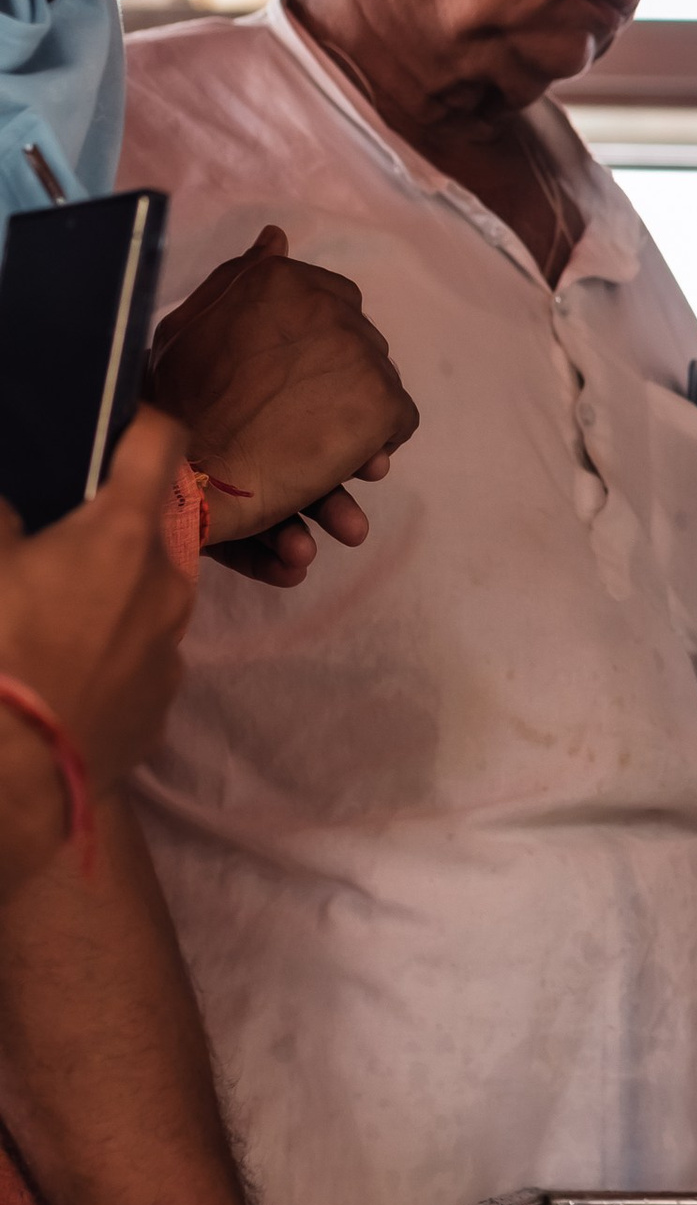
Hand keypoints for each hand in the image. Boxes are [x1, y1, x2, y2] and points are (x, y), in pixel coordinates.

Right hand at [0, 413, 194, 876]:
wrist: (16, 784)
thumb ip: (1, 516)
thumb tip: (16, 506)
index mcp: (125, 535)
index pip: (160, 442)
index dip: (137, 421)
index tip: (114, 421)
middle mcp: (167, 586)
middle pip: (148, 531)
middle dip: (106, 529)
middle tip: (52, 541)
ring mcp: (171, 652)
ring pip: (143, 599)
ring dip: (106, 595)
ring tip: (47, 618)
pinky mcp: (160, 709)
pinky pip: (136, 661)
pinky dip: (106, 655)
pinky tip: (60, 674)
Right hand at [149, 228, 417, 553]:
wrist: (194, 473)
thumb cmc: (179, 404)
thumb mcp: (188, 328)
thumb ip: (237, 279)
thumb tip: (277, 237)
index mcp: (281, 282)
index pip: (331, 298)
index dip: (316, 342)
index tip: (293, 373)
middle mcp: (328, 307)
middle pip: (358, 338)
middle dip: (337, 374)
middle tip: (304, 412)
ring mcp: (359, 354)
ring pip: (378, 377)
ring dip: (355, 409)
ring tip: (322, 442)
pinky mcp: (381, 402)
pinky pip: (400, 418)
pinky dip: (379, 440)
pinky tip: (348, 460)